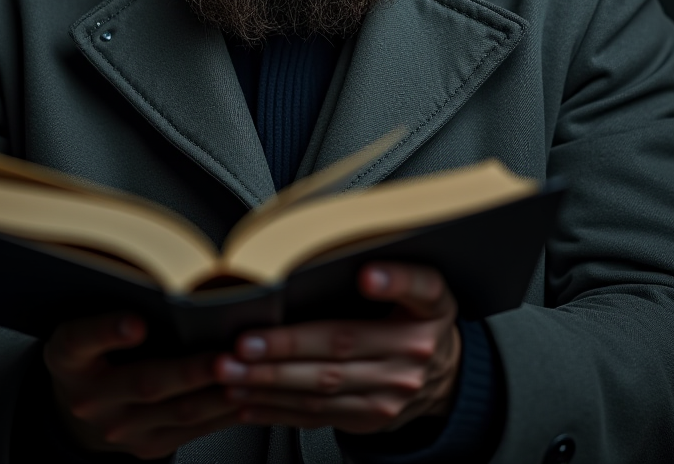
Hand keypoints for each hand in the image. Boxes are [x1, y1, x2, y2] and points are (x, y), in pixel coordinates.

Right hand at [43, 311, 239, 457]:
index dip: (108, 330)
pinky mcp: (146, 446)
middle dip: (190, 371)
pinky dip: (222, 411)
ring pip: (177, 411)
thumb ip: (117, 304)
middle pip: (145, 382)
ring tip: (247, 372)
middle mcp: (90, 398)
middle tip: (223, 356)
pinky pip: (192, 430)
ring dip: (217, 393)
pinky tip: (245, 391)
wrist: (82, 400)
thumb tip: (170, 285)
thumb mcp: (88, 319)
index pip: (81, 339)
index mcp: (69, 356)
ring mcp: (119, 428)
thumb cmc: (95, 346)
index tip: (136, 323)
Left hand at [213, 262, 460, 433]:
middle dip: (286, 347)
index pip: (420, 288)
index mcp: (429, 309)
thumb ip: (389, 268)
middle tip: (244, 343)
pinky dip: (277, 408)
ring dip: (270, 381)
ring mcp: (391, 392)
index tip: (367, 275)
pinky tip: (248, 400)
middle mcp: (413, 353)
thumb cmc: (416, 317)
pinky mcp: (370, 419)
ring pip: (323, 387)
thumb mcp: (421, 286)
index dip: (394, 281)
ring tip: (232, 372)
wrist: (441, 375)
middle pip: (344, 346)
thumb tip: (333, 255)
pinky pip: (318, 416)